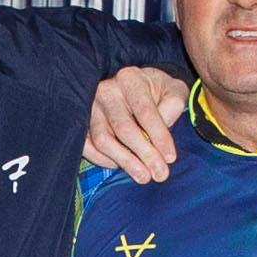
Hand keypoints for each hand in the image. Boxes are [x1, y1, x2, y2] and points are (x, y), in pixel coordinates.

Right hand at [85, 66, 186, 184]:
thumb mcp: (174, 90)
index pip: (145, 112)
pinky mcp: (82, 120)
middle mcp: (107, 90)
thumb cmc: (158, 90)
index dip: (159, 136)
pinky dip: (100, 159)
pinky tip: (117, 166)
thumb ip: (173, 107)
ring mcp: (91, 106)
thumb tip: (161, 134)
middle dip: (144, 154)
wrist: (137, 85)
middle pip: (123, 128)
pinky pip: (86, 145)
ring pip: (103, 139)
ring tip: (143, 177)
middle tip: (159, 174)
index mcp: (130, 79)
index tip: (170, 158)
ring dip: (124, 161)